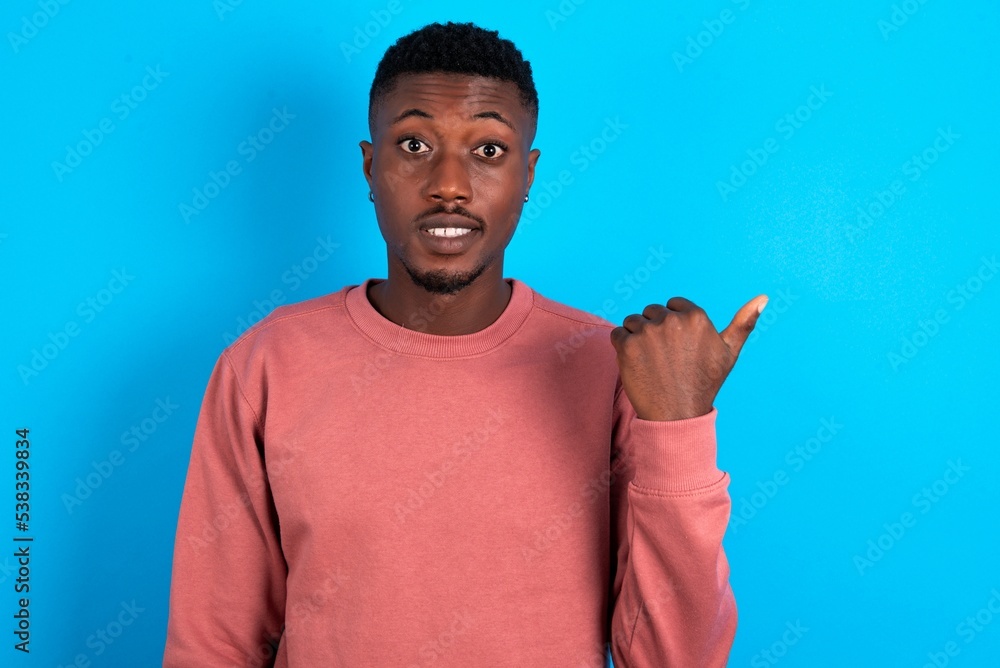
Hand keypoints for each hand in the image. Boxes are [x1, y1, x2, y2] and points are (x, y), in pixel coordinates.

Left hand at [609, 295, 767, 420]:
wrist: (677, 415)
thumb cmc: (703, 384)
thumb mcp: (729, 353)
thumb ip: (744, 323)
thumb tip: (764, 297)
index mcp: (696, 317)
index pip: (672, 305)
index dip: (673, 325)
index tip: (677, 347)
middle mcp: (671, 320)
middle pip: (651, 311)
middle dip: (654, 330)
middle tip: (664, 358)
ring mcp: (648, 332)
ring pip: (633, 321)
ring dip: (637, 337)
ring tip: (650, 362)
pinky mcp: (627, 345)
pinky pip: (618, 334)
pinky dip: (622, 347)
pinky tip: (637, 364)